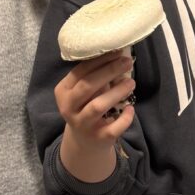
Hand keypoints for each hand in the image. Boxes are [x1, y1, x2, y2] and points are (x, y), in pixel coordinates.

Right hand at [55, 50, 135, 181]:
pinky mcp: (98, 137)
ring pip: (98, 105)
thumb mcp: (82, 93)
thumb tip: (117, 56)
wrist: (84, 143)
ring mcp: (83, 124)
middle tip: (126, 62)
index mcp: (63, 92)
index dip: (100, 60)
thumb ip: (93, 77)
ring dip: (117, 92)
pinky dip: (125, 117)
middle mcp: (69, 108)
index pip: (80, 71)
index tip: (116, 51)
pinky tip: (130, 108)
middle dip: (109, 71)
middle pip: (87, 86)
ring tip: (131, 82)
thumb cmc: (86, 108)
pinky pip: (114, 127)